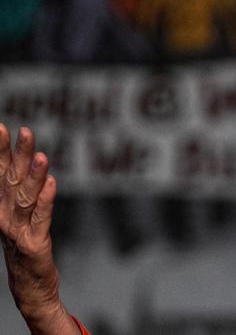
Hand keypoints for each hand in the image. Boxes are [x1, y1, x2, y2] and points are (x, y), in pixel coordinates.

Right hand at [0, 125, 79, 333]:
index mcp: (2, 205)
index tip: (2, 127)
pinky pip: (41, 219)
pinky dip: (46, 201)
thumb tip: (26, 157)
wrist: (29, 285)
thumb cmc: (25, 244)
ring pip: (27, 198)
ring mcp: (19, 229)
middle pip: (12, 180)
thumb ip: (21, 187)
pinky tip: (52, 183)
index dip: (1, 151)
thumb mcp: (20, 213)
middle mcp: (6, 215)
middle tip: (24, 131)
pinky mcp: (35, 243)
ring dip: (34, 176)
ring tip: (41, 155)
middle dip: (17, 155)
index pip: (0, 173)